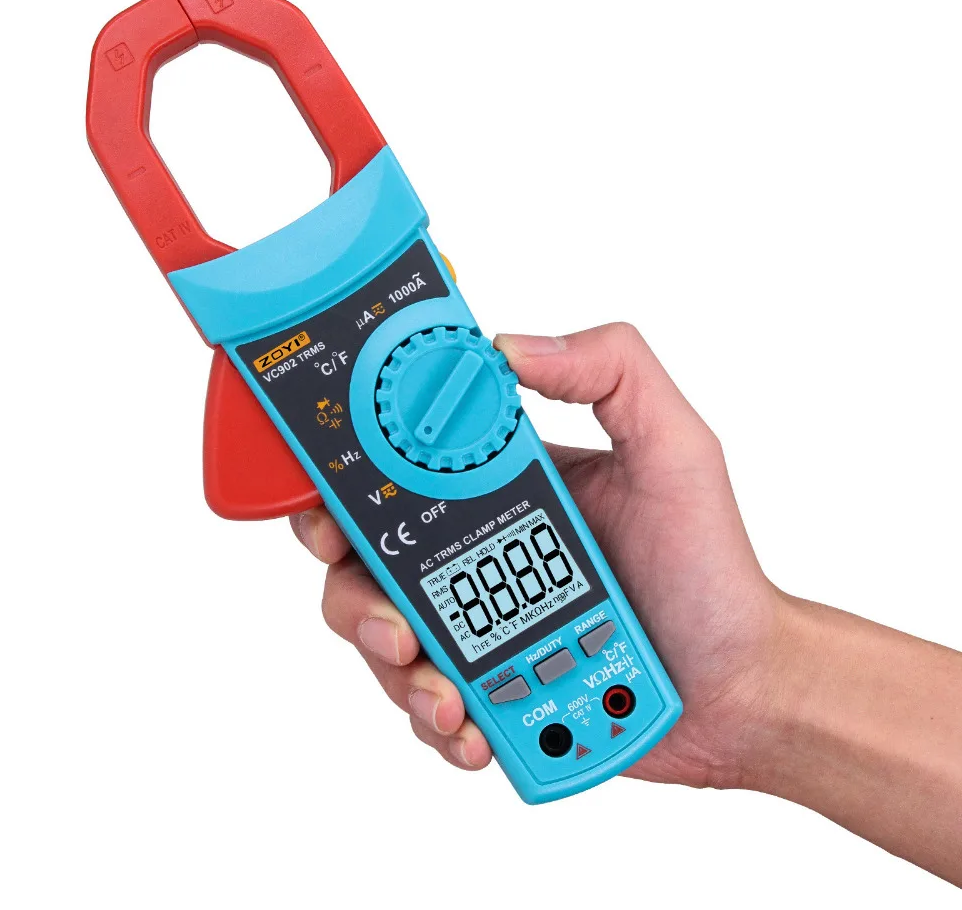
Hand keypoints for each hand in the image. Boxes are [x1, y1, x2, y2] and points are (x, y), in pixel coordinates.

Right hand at [292, 323, 784, 785]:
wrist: (737, 689)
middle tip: (394, 625)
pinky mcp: (486, 688)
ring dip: (393, 666)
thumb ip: (613, 373)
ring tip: (446, 694)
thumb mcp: (675, 450)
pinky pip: (423, 703)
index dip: (351, 479)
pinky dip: (433, 721)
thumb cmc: (710, 570)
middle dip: (355, 592)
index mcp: (504, 485)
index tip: (338, 506)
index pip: (403, 466)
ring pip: (382, 636)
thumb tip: (511, 345)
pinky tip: (473, 730)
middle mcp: (478, 548)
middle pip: (366, 559)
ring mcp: (478, 620)